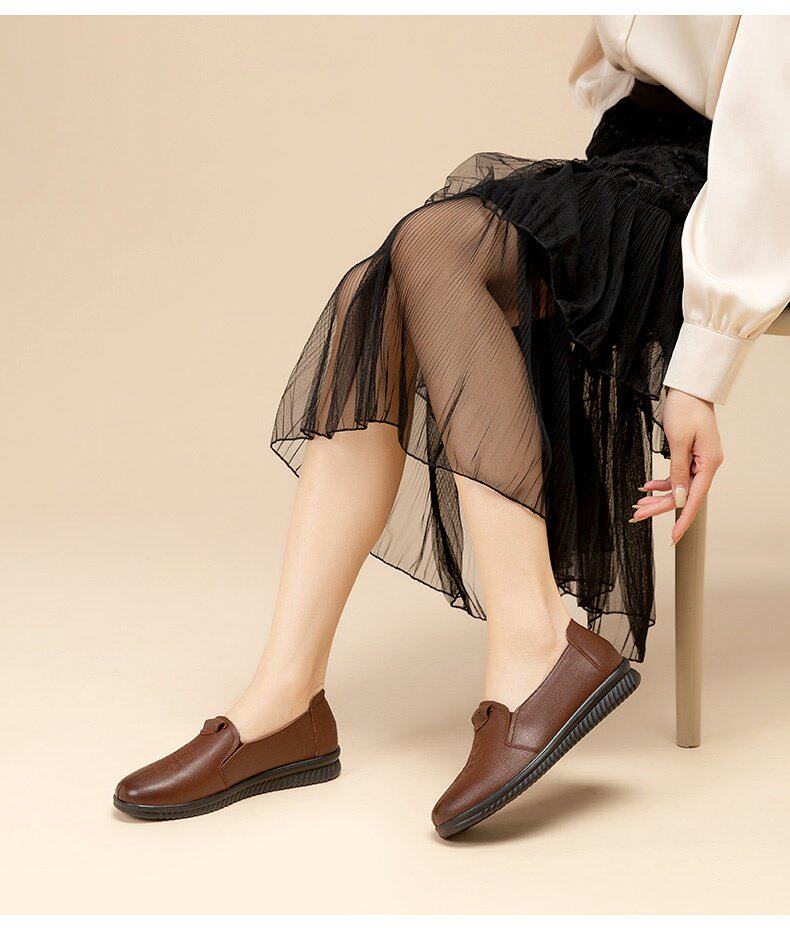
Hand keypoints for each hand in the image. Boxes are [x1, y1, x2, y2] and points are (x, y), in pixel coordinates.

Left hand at [630, 388, 723, 544]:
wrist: (688, 388)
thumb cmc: (685, 409)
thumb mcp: (678, 441)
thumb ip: (678, 471)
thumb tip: (680, 498)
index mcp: (708, 463)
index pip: (695, 499)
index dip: (683, 519)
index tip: (674, 537)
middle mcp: (706, 465)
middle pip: (683, 495)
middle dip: (660, 507)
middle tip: (638, 517)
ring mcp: (698, 460)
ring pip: (678, 487)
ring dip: (658, 496)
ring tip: (638, 506)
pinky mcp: (689, 455)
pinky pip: (676, 475)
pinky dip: (662, 483)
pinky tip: (646, 487)